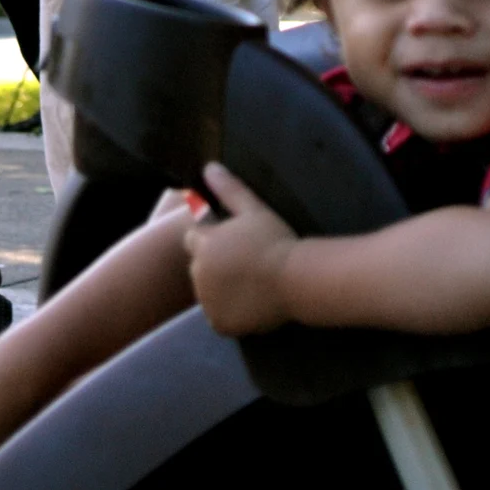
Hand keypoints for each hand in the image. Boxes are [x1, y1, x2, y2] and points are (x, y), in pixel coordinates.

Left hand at [184, 165, 299, 337]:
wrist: (296, 280)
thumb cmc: (276, 240)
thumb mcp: (253, 210)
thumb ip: (228, 189)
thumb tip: (209, 166)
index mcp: (203, 244)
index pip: (193, 239)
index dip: (211, 240)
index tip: (233, 243)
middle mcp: (199, 273)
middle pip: (199, 267)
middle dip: (213, 264)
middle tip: (244, 265)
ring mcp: (208, 300)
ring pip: (207, 292)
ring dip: (219, 289)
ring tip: (249, 284)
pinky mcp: (220, 322)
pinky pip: (218, 317)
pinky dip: (228, 313)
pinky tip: (249, 303)